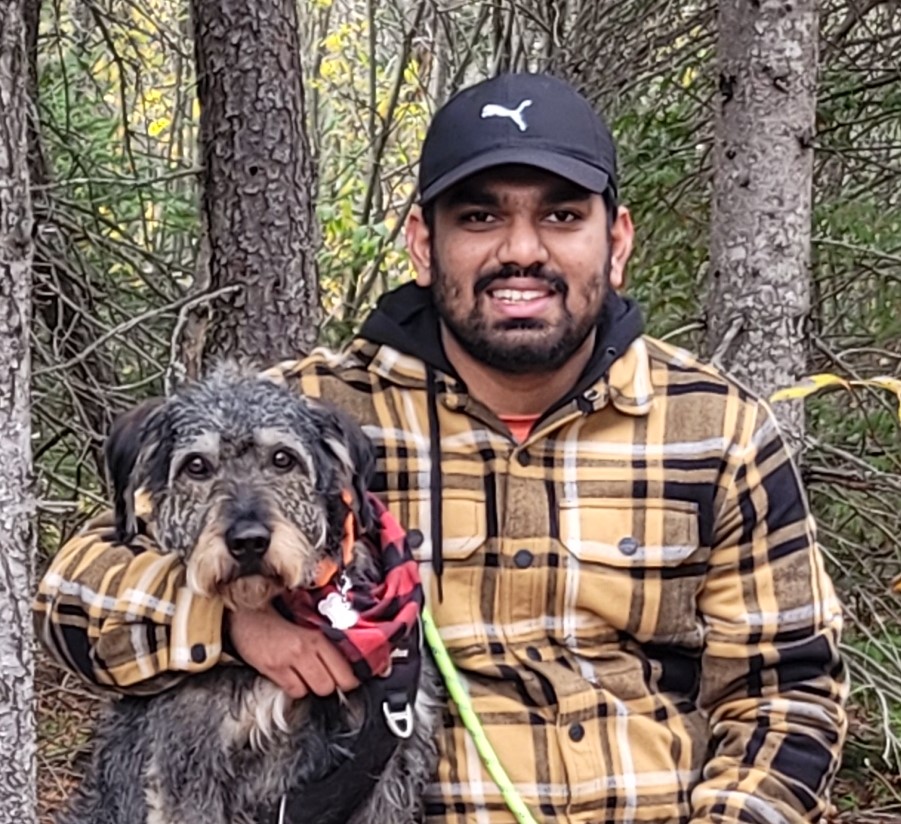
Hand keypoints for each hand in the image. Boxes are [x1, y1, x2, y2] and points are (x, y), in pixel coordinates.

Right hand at [226, 603, 359, 698]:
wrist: (246, 614)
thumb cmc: (276, 616)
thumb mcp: (306, 624)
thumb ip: (323, 639)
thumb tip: (344, 658)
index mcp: (317, 635)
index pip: (344, 669)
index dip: (349, 679)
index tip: (348, 680)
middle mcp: (305, 649)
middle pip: (331, 684)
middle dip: (331, 685)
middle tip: (326, 679)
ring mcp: (288, 661)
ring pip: (314, 690)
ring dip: (312, 687)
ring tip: (306, 676)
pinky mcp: (271, 669)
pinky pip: (293, 691)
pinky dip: (294, 689)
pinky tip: (291, 677)